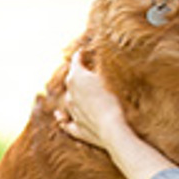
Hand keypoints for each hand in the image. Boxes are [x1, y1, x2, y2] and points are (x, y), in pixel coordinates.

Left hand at [56, 51, 177, 178]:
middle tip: (84, 66)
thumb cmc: (118, 102)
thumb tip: (113, 46)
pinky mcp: (79, 129)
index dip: (81, 54)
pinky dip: (64, 119)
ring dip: (72, 93)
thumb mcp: (114, 78)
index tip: (85, 49)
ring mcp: (73, 113)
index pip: (77, 62)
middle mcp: (71, 95)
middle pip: (72, 79)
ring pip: (68, 100)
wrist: (116, 132)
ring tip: (76, 89)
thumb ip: (111, 63)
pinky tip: (60, 117)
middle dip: (77, 72)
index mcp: (78, 79)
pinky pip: (67, 123)